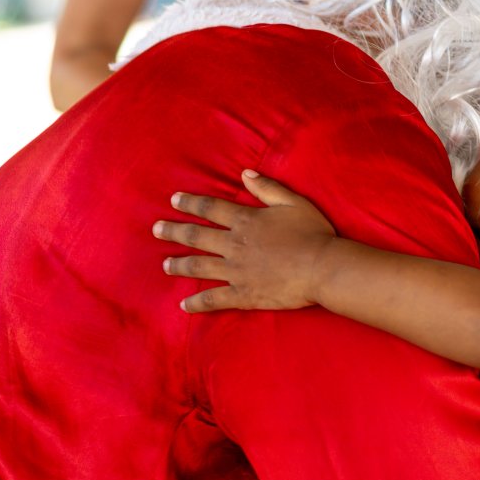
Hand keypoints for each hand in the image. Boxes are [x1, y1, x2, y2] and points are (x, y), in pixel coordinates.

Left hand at [153, 170, 336, 311]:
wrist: (323, 268)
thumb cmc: (314, 233)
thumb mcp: (293, 202)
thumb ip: (267, 187)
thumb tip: (244, 174)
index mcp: (246, 221)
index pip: (210, 208)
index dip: (191, 203)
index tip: (174, 200)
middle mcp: (234, 244)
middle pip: (196, 236)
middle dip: (174, 231)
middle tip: (157, 229)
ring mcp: (236, 271)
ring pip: (199, 266)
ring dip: (179, 264)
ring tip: (165, 264)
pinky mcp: (243, 294)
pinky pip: (214, 299)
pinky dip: (197, 302)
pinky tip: (184, 305)